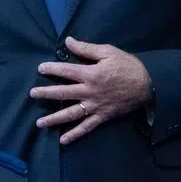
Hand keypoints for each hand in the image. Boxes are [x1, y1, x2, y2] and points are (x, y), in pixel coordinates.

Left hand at [29, 37, 152, 144]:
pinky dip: (75, 134)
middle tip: (32, 94)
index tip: (40, 69)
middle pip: (63, 93)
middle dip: (46, 93)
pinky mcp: (102, 116)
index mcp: (91, 74)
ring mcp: (95, 106)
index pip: (66, 71)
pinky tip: (63, 140)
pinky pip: (86, 127)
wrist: (148, 85)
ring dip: (54, 119)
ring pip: (70, 114)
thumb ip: (87, 48)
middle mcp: (89, 92)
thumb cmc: (128, 66)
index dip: (51, 69)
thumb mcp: (109, 52)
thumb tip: (68, 42)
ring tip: (39, 123)